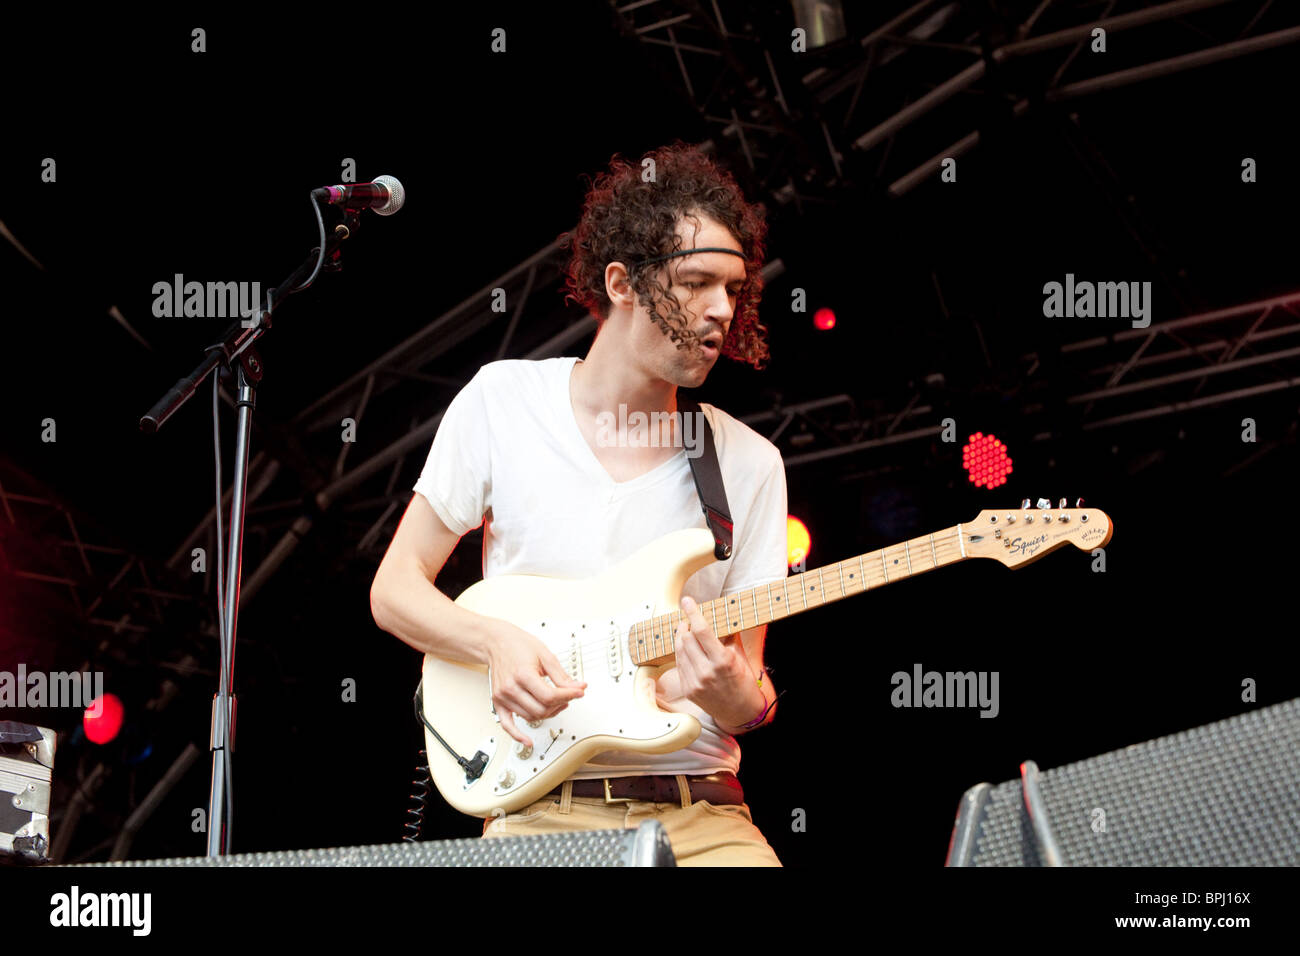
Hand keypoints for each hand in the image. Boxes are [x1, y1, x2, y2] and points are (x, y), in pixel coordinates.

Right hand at [482, 620, 585, 747]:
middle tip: (569, 695)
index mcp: (523, 675)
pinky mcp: (498, 702)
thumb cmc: (518, 645)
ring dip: (547, 714)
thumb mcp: (545, 655)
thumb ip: (561, 675)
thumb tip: (578, 687)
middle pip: (541, 709)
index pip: (550, 696)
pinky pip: (507, 725)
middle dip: (560, 704)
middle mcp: (510, 688)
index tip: (579, 692)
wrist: (496, 642)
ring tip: (556, 703)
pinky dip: (517, 735)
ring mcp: (503, 697)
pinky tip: (528, 741)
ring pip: (531, 717)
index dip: (569, 696)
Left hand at [673, 596, 763, 727]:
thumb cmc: (743, 681)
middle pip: (686, 638)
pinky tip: (687, 648)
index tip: (687, 601)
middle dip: (685, 624)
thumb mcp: (739, 656)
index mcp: (722, 661)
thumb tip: (721, 614)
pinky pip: (679, 664)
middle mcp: (706, 672)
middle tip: (688, 618)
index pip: (702, 631)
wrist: (740, 711)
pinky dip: (681, 652)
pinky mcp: (688, 689)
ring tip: (686, 630)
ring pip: (679, 650)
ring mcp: (695, 682)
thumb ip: (728, 635)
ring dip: (681, 637)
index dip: (693, 613)